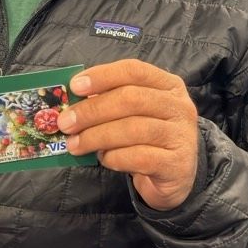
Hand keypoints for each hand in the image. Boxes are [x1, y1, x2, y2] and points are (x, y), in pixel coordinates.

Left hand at [56, 59, 198, 210]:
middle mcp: (179, 106)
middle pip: (131, 99)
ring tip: (74, 144)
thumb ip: (110, 102)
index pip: (134, 70)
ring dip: (96, 136)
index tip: (75, 86)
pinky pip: (139, 157)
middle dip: (92, 110)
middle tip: (66, 123)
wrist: (175, 177)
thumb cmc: (148, 139)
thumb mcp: (134, 114)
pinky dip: (114, 157)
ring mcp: (181, 135)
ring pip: (133, 129)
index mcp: (168, 85)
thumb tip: (74, 101)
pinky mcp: (177, 164)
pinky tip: (104, 158)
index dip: (102, 76)